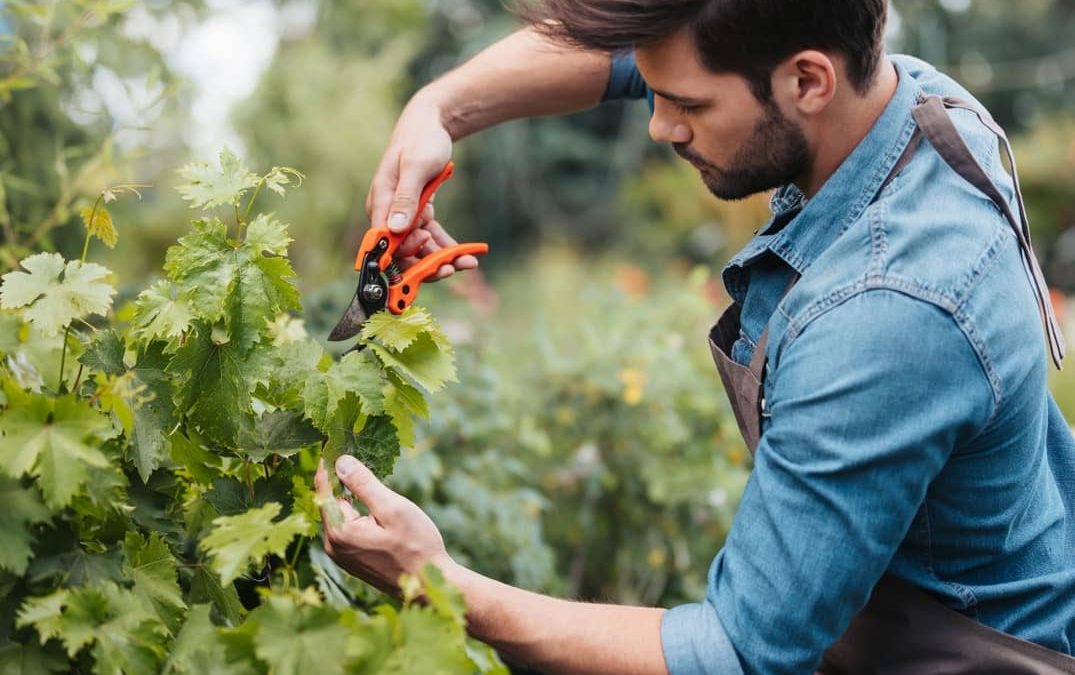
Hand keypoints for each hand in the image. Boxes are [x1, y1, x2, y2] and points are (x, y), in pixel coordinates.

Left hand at [315, 455, 451, 593]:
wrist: (430, 585)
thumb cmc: (416, 546)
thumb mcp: (392, 508)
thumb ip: (364, 484)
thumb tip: (341, 461)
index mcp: (340, 532)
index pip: (324, 490)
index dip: (327, 466)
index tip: (331, 444)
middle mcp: (335, 546)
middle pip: (331, 504)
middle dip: (340, 481)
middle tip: (351, 455)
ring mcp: (343, 557)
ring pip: (341, 517)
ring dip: (350, 499)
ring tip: (363, 477)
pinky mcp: (353, 562)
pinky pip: (348, 530)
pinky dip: (356, 514)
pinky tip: (372, 507)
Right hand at [366, 96, 477, 281]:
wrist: (431, 123)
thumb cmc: (421, 140)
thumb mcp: (416, 167)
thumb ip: (406, 198)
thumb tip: (395, 229)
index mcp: (380, 202)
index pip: (385, 242)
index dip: (406, 256)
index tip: (431, 259)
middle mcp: (387, 213)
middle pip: (402, 251)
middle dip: (426, 263)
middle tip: (452, 267)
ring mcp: (403, 215)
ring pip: (419, 247)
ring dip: (440, 258)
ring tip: (467, 262)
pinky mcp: (418, 213)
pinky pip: (430, 236)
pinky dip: (445, 246)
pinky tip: (464, 254)